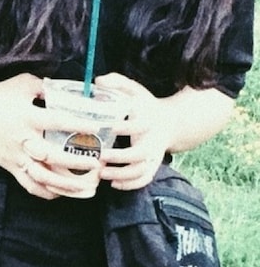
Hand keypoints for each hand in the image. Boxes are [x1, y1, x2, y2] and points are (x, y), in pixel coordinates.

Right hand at [0, 73, 100, 199]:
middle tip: (98, 163)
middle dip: (77, 162)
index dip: (79, 125)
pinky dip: (45, 192)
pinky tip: (61, 193)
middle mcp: (23, 140)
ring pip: (42, 177)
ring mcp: (17, 157)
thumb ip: (45, 87)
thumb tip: (66, 90)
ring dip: (65, 184)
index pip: (58, 122)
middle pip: (53, 157)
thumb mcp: (23, 83)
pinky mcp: (10, 167)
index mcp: (27, 117)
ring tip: (86, 185)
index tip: (98, 128)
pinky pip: (29, 185)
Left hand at [96, 73, 169, 190]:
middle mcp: (152, 142)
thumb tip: (97, 80)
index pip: (138, 126)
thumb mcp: (135, 91)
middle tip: (100, 156)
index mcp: (147, 122)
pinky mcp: (151, 166)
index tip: (108, 127)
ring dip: (122, 175)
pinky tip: (114, 184)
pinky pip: (144, 180)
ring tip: (102, 174)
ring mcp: (152, 156)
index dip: (124, 128)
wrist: (169, 122)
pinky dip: (130, 185)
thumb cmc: (146, 106)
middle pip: (139, 155)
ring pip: (141, 172)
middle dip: (120, 158)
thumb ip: (117, 82)